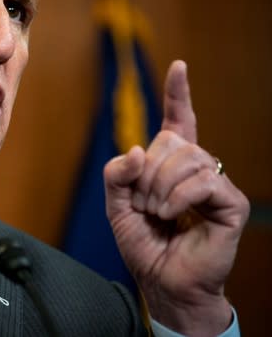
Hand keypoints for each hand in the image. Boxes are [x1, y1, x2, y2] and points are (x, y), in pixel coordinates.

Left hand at [103, 60, 249, 335]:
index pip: (177, 120)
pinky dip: (177, 197)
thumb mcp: (116, 204)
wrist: (161, 281)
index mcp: (170, 163)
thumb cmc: (143, 243)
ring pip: (186, 157)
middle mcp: (197, 167)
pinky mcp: (231, 202)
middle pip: (170, 140)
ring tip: (156, 211)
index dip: (178, 93)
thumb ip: (116, 173)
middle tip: (143, 203)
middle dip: (146, 172)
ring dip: (159, 186)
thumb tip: (138, 148)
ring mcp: (216, 182)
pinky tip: (171, 214)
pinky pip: (202, 180)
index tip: (179, 65)